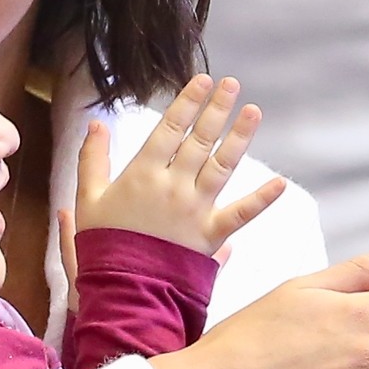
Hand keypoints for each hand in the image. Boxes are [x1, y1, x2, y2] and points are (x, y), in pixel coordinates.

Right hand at [74, 78, 287, 257]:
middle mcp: (173, 185)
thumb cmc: (102, 245)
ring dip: (239, 137)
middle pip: (200, 140)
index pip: (170, 128)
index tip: (203, 80)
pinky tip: (281, 183)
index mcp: (142, 173)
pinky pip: (241, 214)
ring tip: (253, 111)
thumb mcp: (87, 199)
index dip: (187, 102)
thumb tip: (95, 123)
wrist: (122, 288)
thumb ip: (91, 159)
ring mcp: (195, 209)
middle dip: (217, 109)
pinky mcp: (211, 235)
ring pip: (222, 165)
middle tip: (232, 85)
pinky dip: (262, 200)